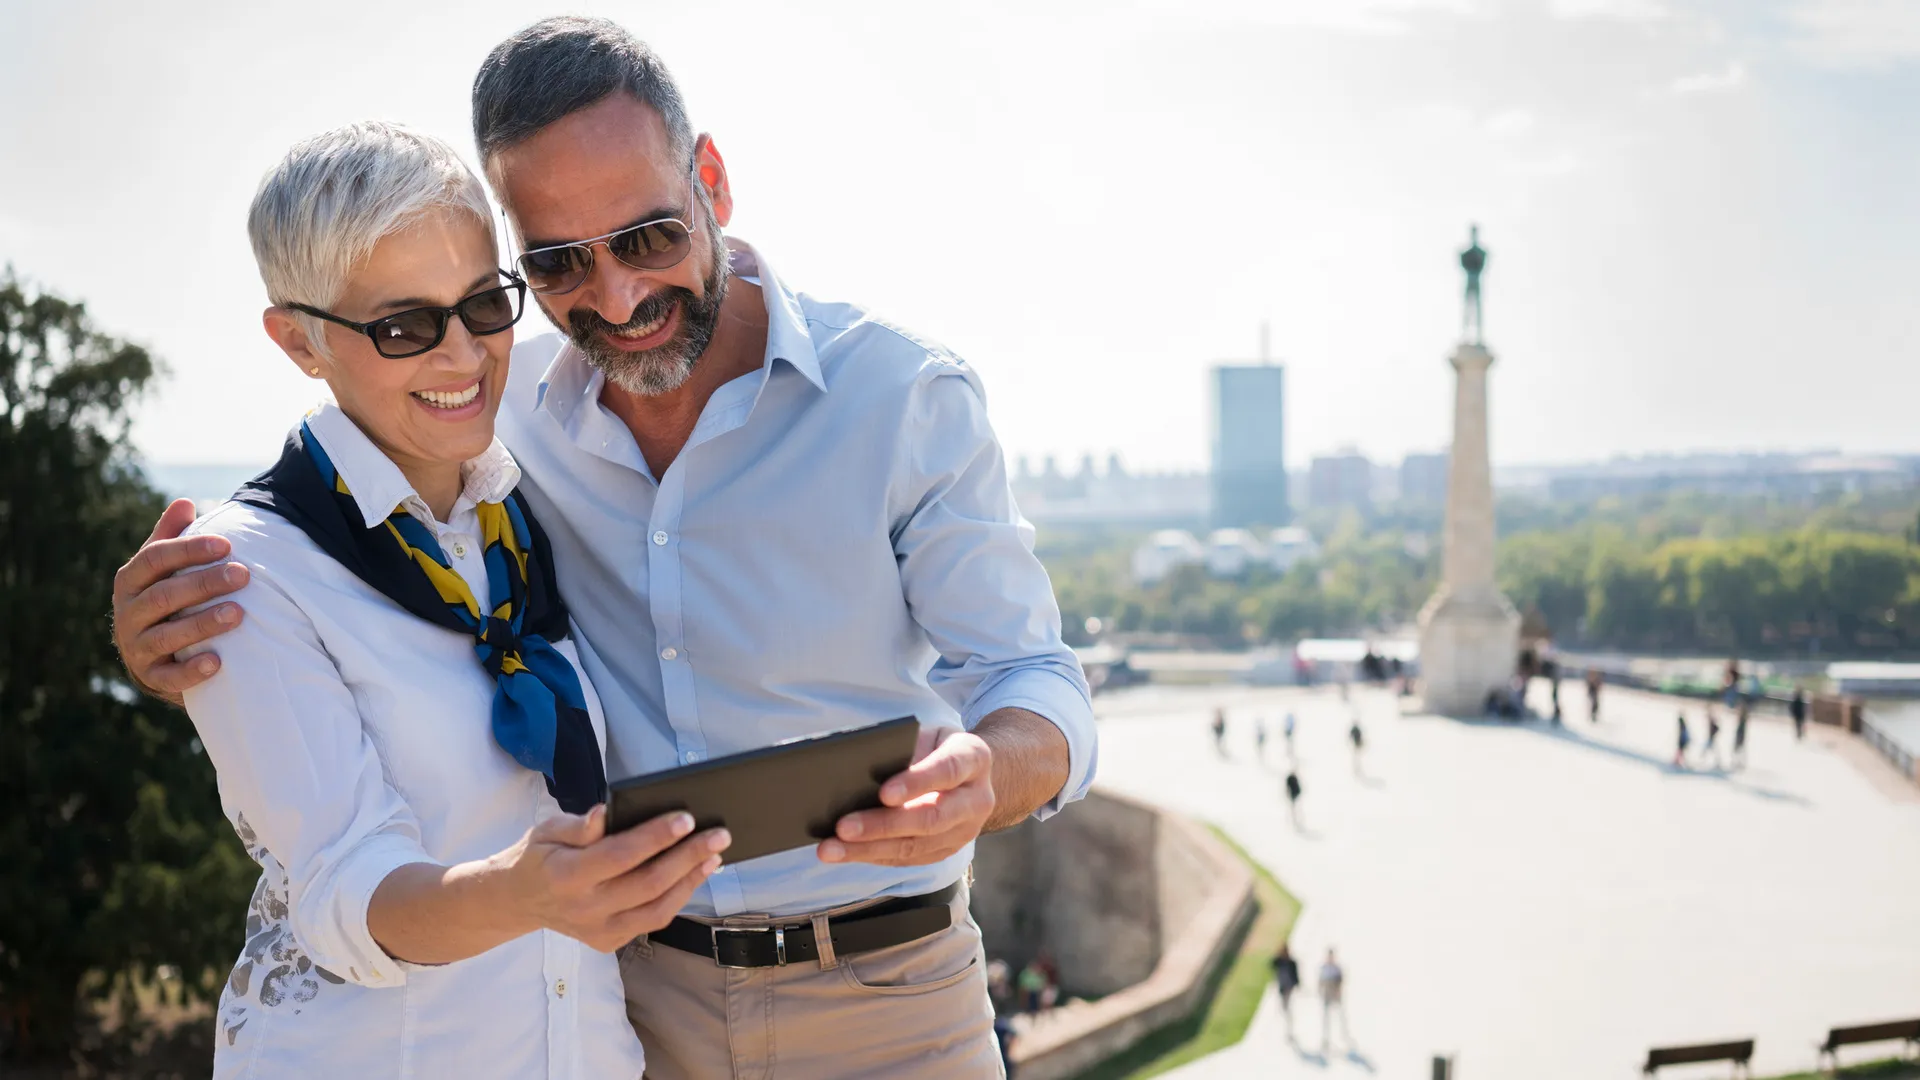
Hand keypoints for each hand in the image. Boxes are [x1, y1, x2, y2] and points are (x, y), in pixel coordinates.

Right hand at [112, 499, 251, 704]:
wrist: (152, 655)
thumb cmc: (165, 599)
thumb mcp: (163, 569)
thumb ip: (171, 538)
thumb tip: (184, 502)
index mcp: (130, 581)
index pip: (155, 560)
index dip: (189, 550)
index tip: (226, 544)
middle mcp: (128, 613)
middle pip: (164, 596)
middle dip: (205, 584)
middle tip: (244, 575)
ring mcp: (136, 647)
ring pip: (167, 636)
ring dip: (203, 624)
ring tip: (239, 614)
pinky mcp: (151, 677)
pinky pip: (169, 677)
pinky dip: (191, 671)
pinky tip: (218, 662)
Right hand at [506, 806, 728, 952]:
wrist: (518, 901)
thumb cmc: (539, 857)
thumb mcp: (547, 830)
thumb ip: (578, 826)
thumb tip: (605, 813)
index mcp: (566, 876)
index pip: (620, 856)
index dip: (655, 837)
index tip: (686, 818)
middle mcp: (584, 908)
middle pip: (647, 884)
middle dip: (688, 857)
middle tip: (719, 835)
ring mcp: (597, 931)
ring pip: (657, 910)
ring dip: (691, 881)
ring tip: (714, 856)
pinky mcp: (608, 942)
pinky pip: (651, 921)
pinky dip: (677, 898)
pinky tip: (693, 875)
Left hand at [819, 726, 993, 866]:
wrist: (972, 776)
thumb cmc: (938, 748)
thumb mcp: (929, 735)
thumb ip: (904, 748)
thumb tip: (856, 770)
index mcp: (975, 759)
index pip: (948, 770)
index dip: (917, 783)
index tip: (883, 793)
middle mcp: (976, 800)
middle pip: (930, 818)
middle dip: (883, 825)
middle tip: (842, 827)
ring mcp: (963, 832)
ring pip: (915, 846)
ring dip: (868, 849)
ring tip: (830, 848)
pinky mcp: (945, 852)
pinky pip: (907, 859)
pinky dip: (871, 856)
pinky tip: (843, 853)